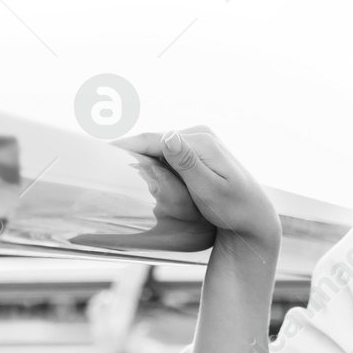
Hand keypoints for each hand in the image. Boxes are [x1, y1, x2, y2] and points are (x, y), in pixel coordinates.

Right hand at [110, 126, 281, 250]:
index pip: (154, 139)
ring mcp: (199, 141)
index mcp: (200, 140)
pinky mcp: (197, 151)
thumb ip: (188, 163)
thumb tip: (169, 136)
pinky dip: (152, 162)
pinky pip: (167, 153)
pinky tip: (137, 172)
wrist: (254, 217)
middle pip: (154, 140)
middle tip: (99, 163)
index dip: (125, 146)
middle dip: (129, 151)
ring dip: (139, 157)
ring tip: (112, 168)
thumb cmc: (234, 209)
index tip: (99, 152)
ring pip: (158, 147)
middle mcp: (199, 134)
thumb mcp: (210, 190)